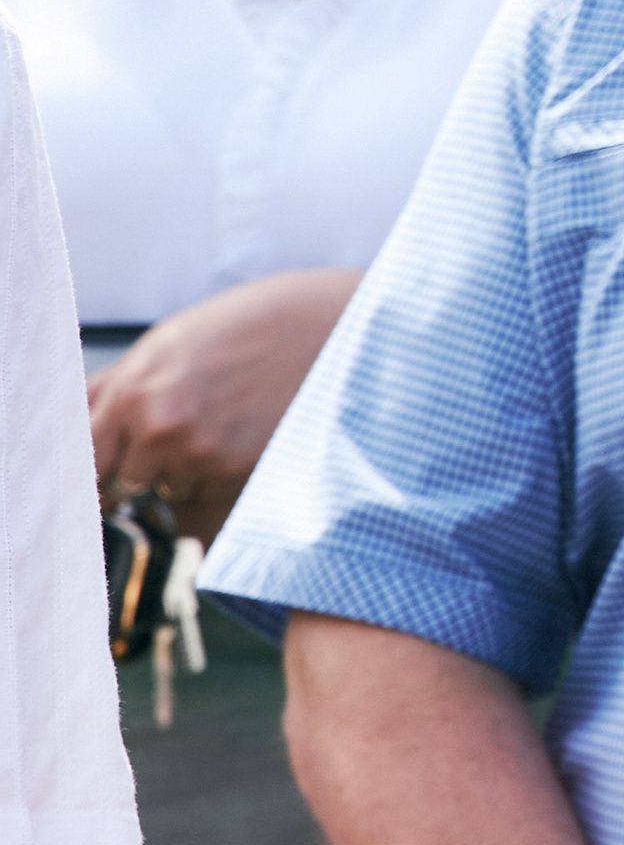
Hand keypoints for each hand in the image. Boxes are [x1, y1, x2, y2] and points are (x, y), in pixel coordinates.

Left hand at [91, 267, 362, 534]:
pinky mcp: (248, 482)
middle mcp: (165, 432)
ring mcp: (208, 461)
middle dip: (144, 477)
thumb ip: (114, 391)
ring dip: (188, 485)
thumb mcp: (167, 346)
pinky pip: (214, 511)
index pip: (86, 464)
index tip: (102, 479)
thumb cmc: (247, 332)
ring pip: (173, 504)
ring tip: (226, 435)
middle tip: (180, 444)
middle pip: (127, 490)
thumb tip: (73, 432)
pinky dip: (223, 492)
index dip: (94, 476)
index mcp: (133, 393)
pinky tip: (246, 450)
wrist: (329, 336)